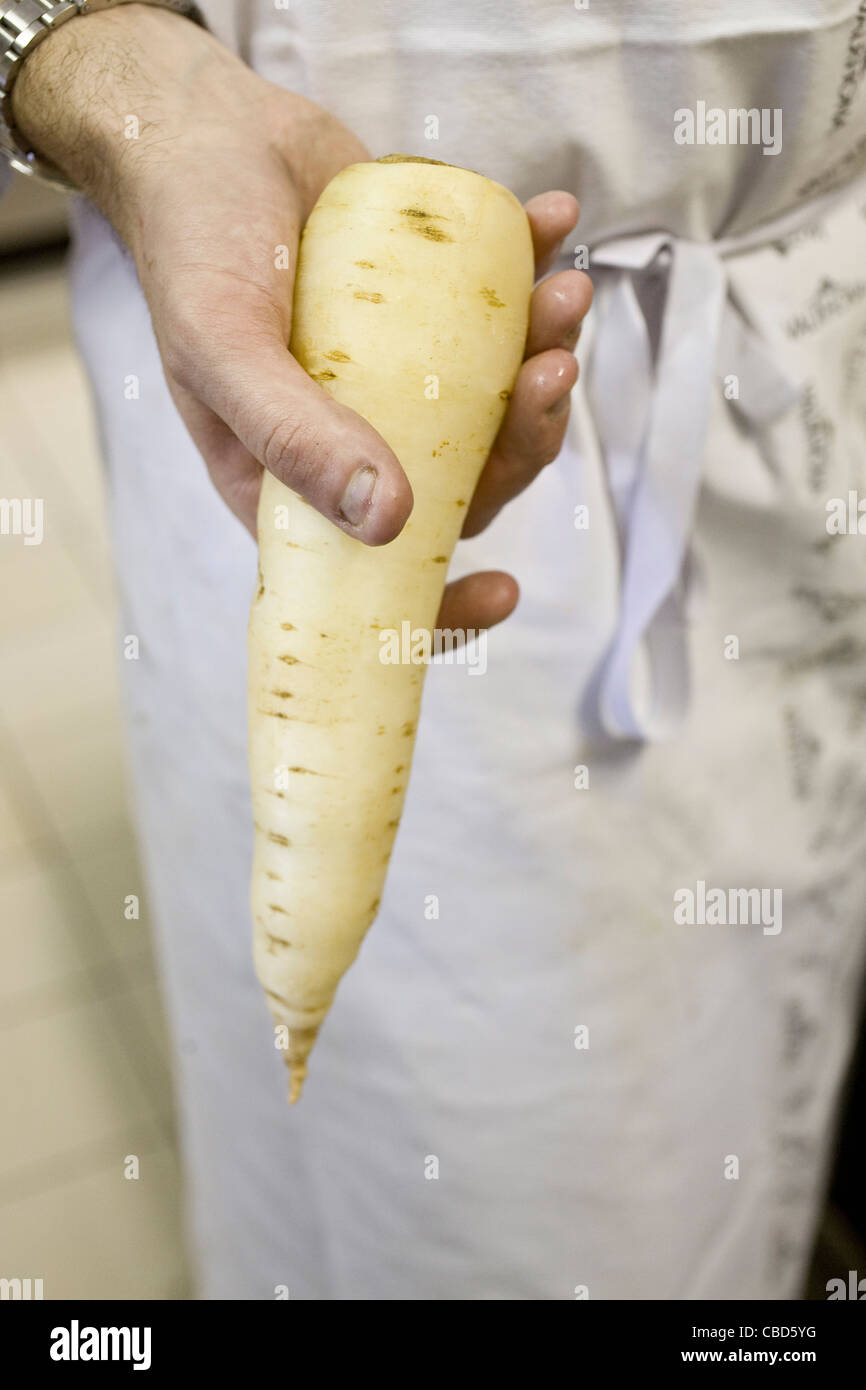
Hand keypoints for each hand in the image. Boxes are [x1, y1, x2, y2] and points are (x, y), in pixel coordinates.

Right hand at [12, 3, 591, 631]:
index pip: (375, 569)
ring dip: (548, 352)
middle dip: (526, 437)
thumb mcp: (223, 348)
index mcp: (300, 481)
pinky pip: (501, 312)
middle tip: (550, 369)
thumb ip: (292, 436)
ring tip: (565, 289)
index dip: (440, 600)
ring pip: (500, 403)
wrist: (207, 129)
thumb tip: (388, 521)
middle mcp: (361, 439)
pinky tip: (554, 221)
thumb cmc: (194, 245)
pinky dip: (539, 268)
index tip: (503, 593)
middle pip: (468, 481)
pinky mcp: (433, 307)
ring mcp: (405, 375)